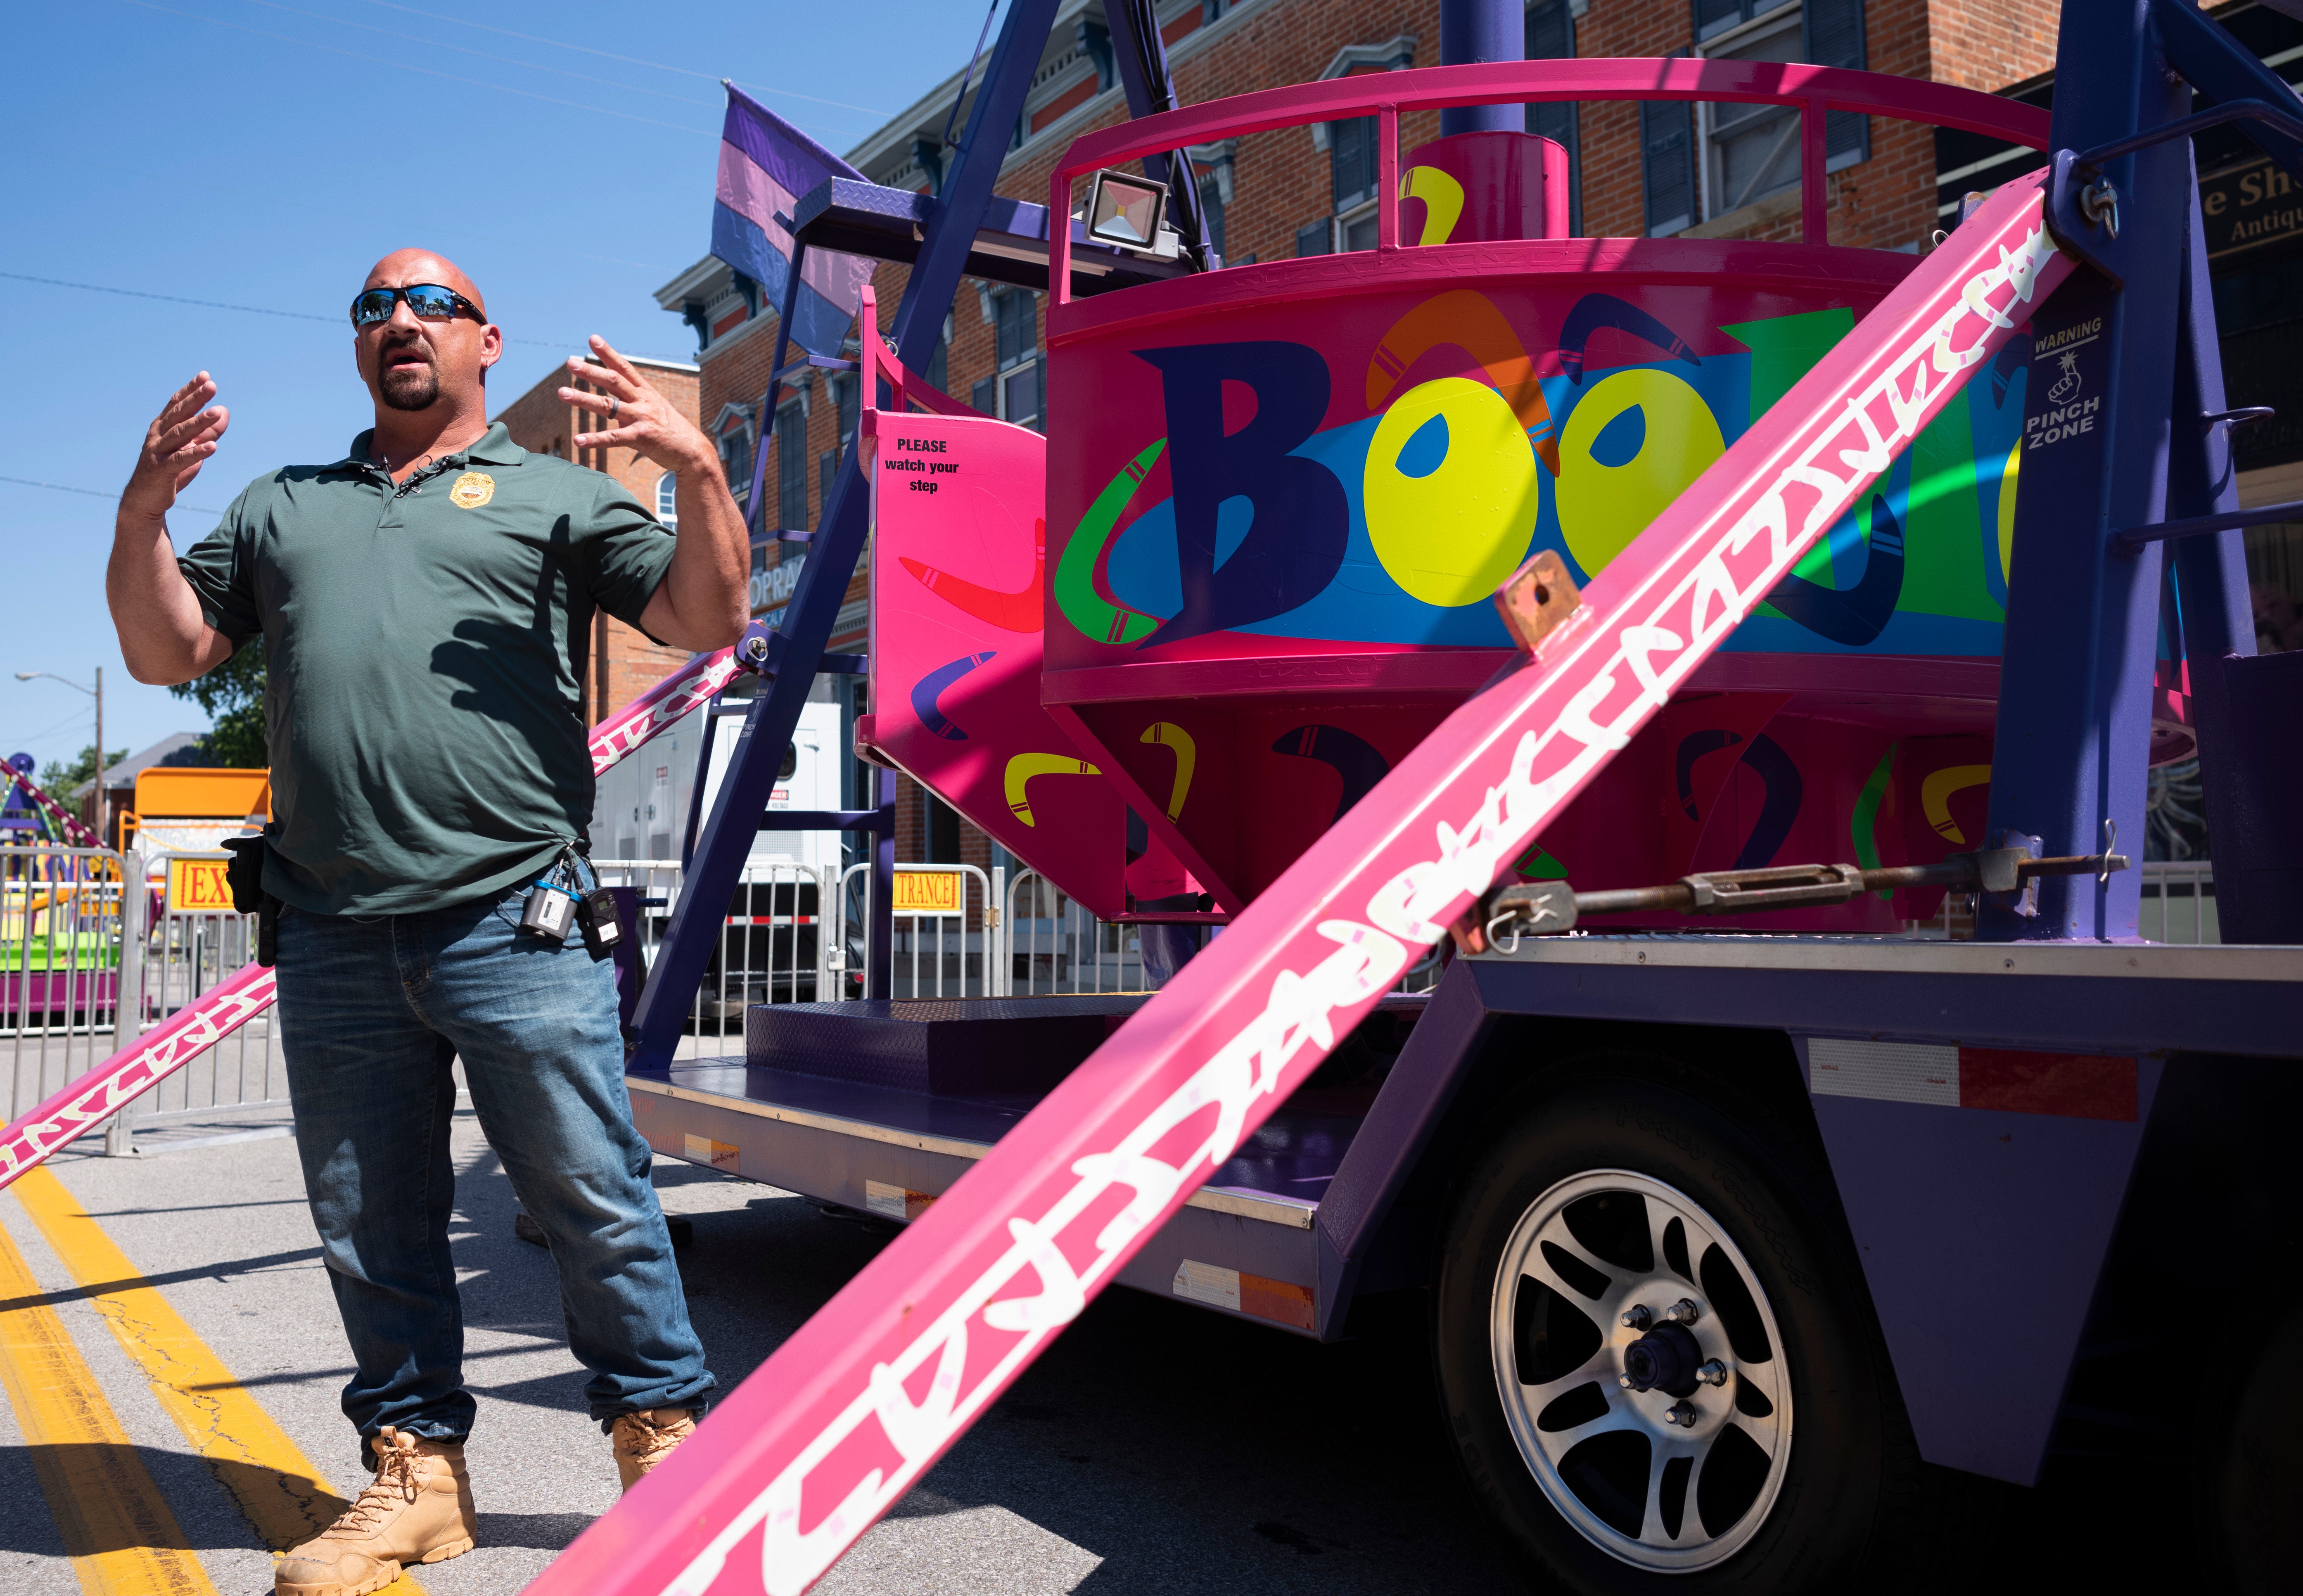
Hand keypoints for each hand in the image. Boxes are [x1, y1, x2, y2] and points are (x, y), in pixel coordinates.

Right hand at [123, 373, 228, 523]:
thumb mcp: (191, 449)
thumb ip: (208, 431)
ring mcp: (157, 452)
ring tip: (216, 413)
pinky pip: (180, 460)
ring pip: (179, 434)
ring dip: (199, 423)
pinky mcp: (161, 470)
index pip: (177, 404)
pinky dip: (196, 453)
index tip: (205, 376)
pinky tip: (213, 447)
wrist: (145, 500)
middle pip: (179, 414)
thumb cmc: (170, 471)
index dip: (190, 390)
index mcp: (162, 427)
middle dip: (195, 399)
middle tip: (211, 385)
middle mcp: (157, 435)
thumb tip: (224, 411)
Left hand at [562, 336, 720, 478]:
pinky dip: (594, 440)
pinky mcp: (641, 438)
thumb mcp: (654, 409)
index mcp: (645, 392)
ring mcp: (642, 418)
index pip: (624, 368)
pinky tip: (578, 440)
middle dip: (590, 371)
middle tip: (570, 362)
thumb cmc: (671, 431)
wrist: (692, 451)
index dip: (608, 353)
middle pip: (613, 381)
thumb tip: (611, 402)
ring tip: (563, 393)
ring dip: (583, 399)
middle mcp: (642, 401)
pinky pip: (613, 438)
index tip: (593, 339)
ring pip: (608, 406)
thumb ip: (631, 403)